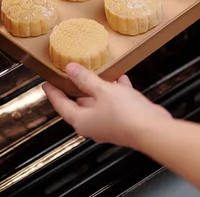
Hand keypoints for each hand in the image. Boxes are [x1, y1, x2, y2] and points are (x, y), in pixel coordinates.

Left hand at [42, 63, 171, 147]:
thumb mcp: (102, 90)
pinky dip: (116, 91)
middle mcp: (93, 125)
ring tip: (99, 72)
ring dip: (100, 87)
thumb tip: (71, 70)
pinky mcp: (123, 121)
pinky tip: (121, 79)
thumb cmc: (125, 115)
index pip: (61, 105)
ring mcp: (109, 124)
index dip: (53, 93)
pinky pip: (116, 103)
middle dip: (78, 87)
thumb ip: (85, 79)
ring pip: (99, 102)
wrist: (152, 130)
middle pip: (80, 103)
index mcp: (82, 120)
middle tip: (73, 73)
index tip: (47, 83)